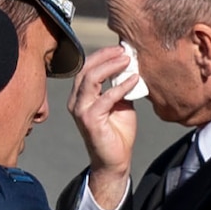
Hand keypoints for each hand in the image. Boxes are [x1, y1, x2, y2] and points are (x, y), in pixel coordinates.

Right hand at [68, 46, 143, 207]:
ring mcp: (80, 110)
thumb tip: (130, 65)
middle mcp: (76, 101)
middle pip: (86, 69)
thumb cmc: (118, 132)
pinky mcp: (90, 120)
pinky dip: (121, 86)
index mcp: (80, 95)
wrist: (115, 160)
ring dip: (111, 66)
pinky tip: (134, 79)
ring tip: (128, 60)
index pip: (86, 68)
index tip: (121, 48)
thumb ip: (120, 86)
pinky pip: (106, 97)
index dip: (102, 55)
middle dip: (105, 56)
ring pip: (91, 79)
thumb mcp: (120, 103)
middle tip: (125, 51)